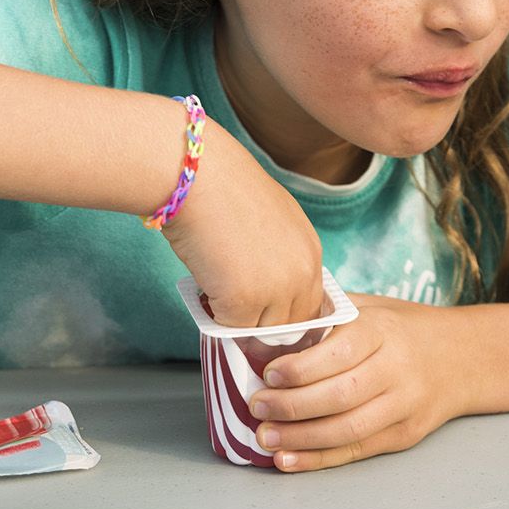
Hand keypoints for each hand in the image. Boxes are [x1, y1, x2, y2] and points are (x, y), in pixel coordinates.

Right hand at [162, 133, 325, 327]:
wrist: (197, 177)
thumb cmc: (223, 187)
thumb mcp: (270, 218)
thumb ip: (277, 254)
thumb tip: (262, 281)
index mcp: (310, 251)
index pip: (308, 303)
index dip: (282, 311)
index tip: (260, 312)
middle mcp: (302, 273)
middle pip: (290, 325)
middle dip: (262, 323)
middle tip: (232, 309)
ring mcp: (275, 290)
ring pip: (260, 331)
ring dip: (238, 319)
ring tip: (215, 286)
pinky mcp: (243, 302)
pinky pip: (230, 329)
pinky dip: (214, 315)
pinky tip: (203, 285)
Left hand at [247, 294, 468, 471]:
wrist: (463, 358)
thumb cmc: (403, 327)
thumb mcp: (372, 306)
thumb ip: (329, 312)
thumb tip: (271, 321)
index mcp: (382, 331)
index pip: (339, 354)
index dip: (301, 368)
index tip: (268, 373)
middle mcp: (396, 369)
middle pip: (341, 396)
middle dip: (291, 406)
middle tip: (257, 406)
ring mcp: (403, 405)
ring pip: (348, 429)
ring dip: (300, 438)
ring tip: (264, 437)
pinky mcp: (404, 435)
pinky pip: (358, 450)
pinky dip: (319, 459)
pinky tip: (289, 458)